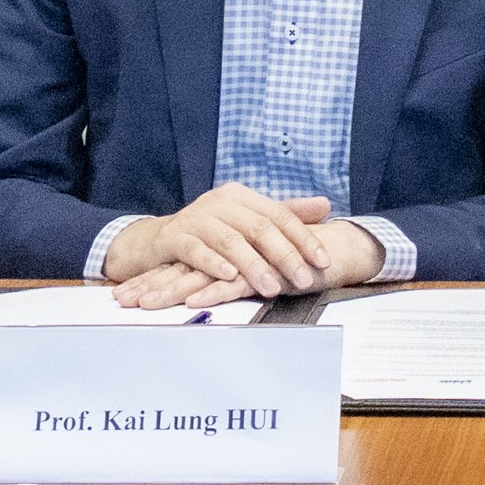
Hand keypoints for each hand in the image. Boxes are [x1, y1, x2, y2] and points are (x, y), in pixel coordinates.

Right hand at [105, 184, 367, 304]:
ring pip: (230, 241)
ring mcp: (195, 218)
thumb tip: (326, 205)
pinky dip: (213, 263)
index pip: (280, 215)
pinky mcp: (174, 238)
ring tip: (271, 287)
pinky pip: (196, 250)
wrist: (157, 240)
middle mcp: (219, 202)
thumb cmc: (210, 233)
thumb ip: (285, 214)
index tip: (323, 261)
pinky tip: (228, 276)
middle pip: (258, 228)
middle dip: (284, 256)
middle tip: (303, 279)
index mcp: (241, 197)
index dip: (304, 238)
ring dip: (253, 266)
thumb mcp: (247, 221)